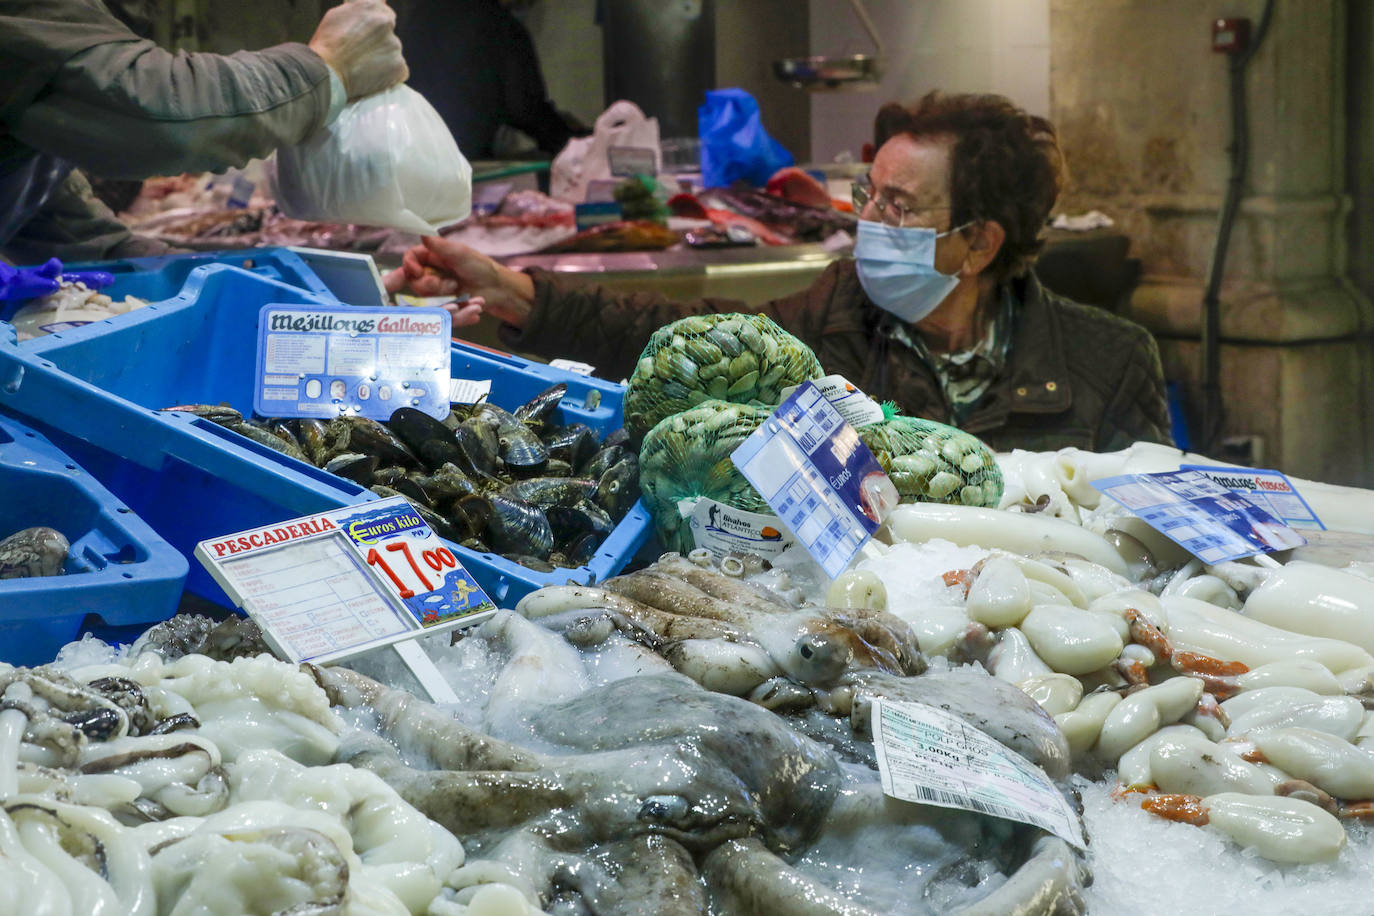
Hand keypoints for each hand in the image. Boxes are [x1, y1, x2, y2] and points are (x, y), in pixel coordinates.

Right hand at [309, 0, 407, 100]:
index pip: (383, 12)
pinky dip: (390, 74)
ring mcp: (395, 46)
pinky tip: (373, 76)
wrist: (327, 72)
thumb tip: (376, 2)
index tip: (366, 35)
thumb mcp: (338, 14)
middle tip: (361, 52)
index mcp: (372, 6)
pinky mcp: (400, 67)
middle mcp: (387, 22)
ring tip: (363, 66)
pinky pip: (399, 71)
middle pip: (388, 32)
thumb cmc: (327, 44)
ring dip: (383, 57)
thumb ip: (358, 7)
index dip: (373, 25)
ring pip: (393, 51)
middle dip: (378, 41)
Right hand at [383, 236, 535, 326]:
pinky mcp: (444, 304)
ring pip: (425, 298)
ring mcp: (437, 290)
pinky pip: (438, 310)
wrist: (498, 289)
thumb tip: (422, 232)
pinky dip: (455, 310)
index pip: (411, 258)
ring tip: (462, 293)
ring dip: (444, 297)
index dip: (410, 265)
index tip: (417, 272)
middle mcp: (432, 272)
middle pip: (415, 281)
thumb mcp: (460, 254)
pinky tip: (468, 305)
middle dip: (432, 285)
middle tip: (453, 284)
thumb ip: (439, 246)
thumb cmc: (481, 267)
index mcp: (433, 256)